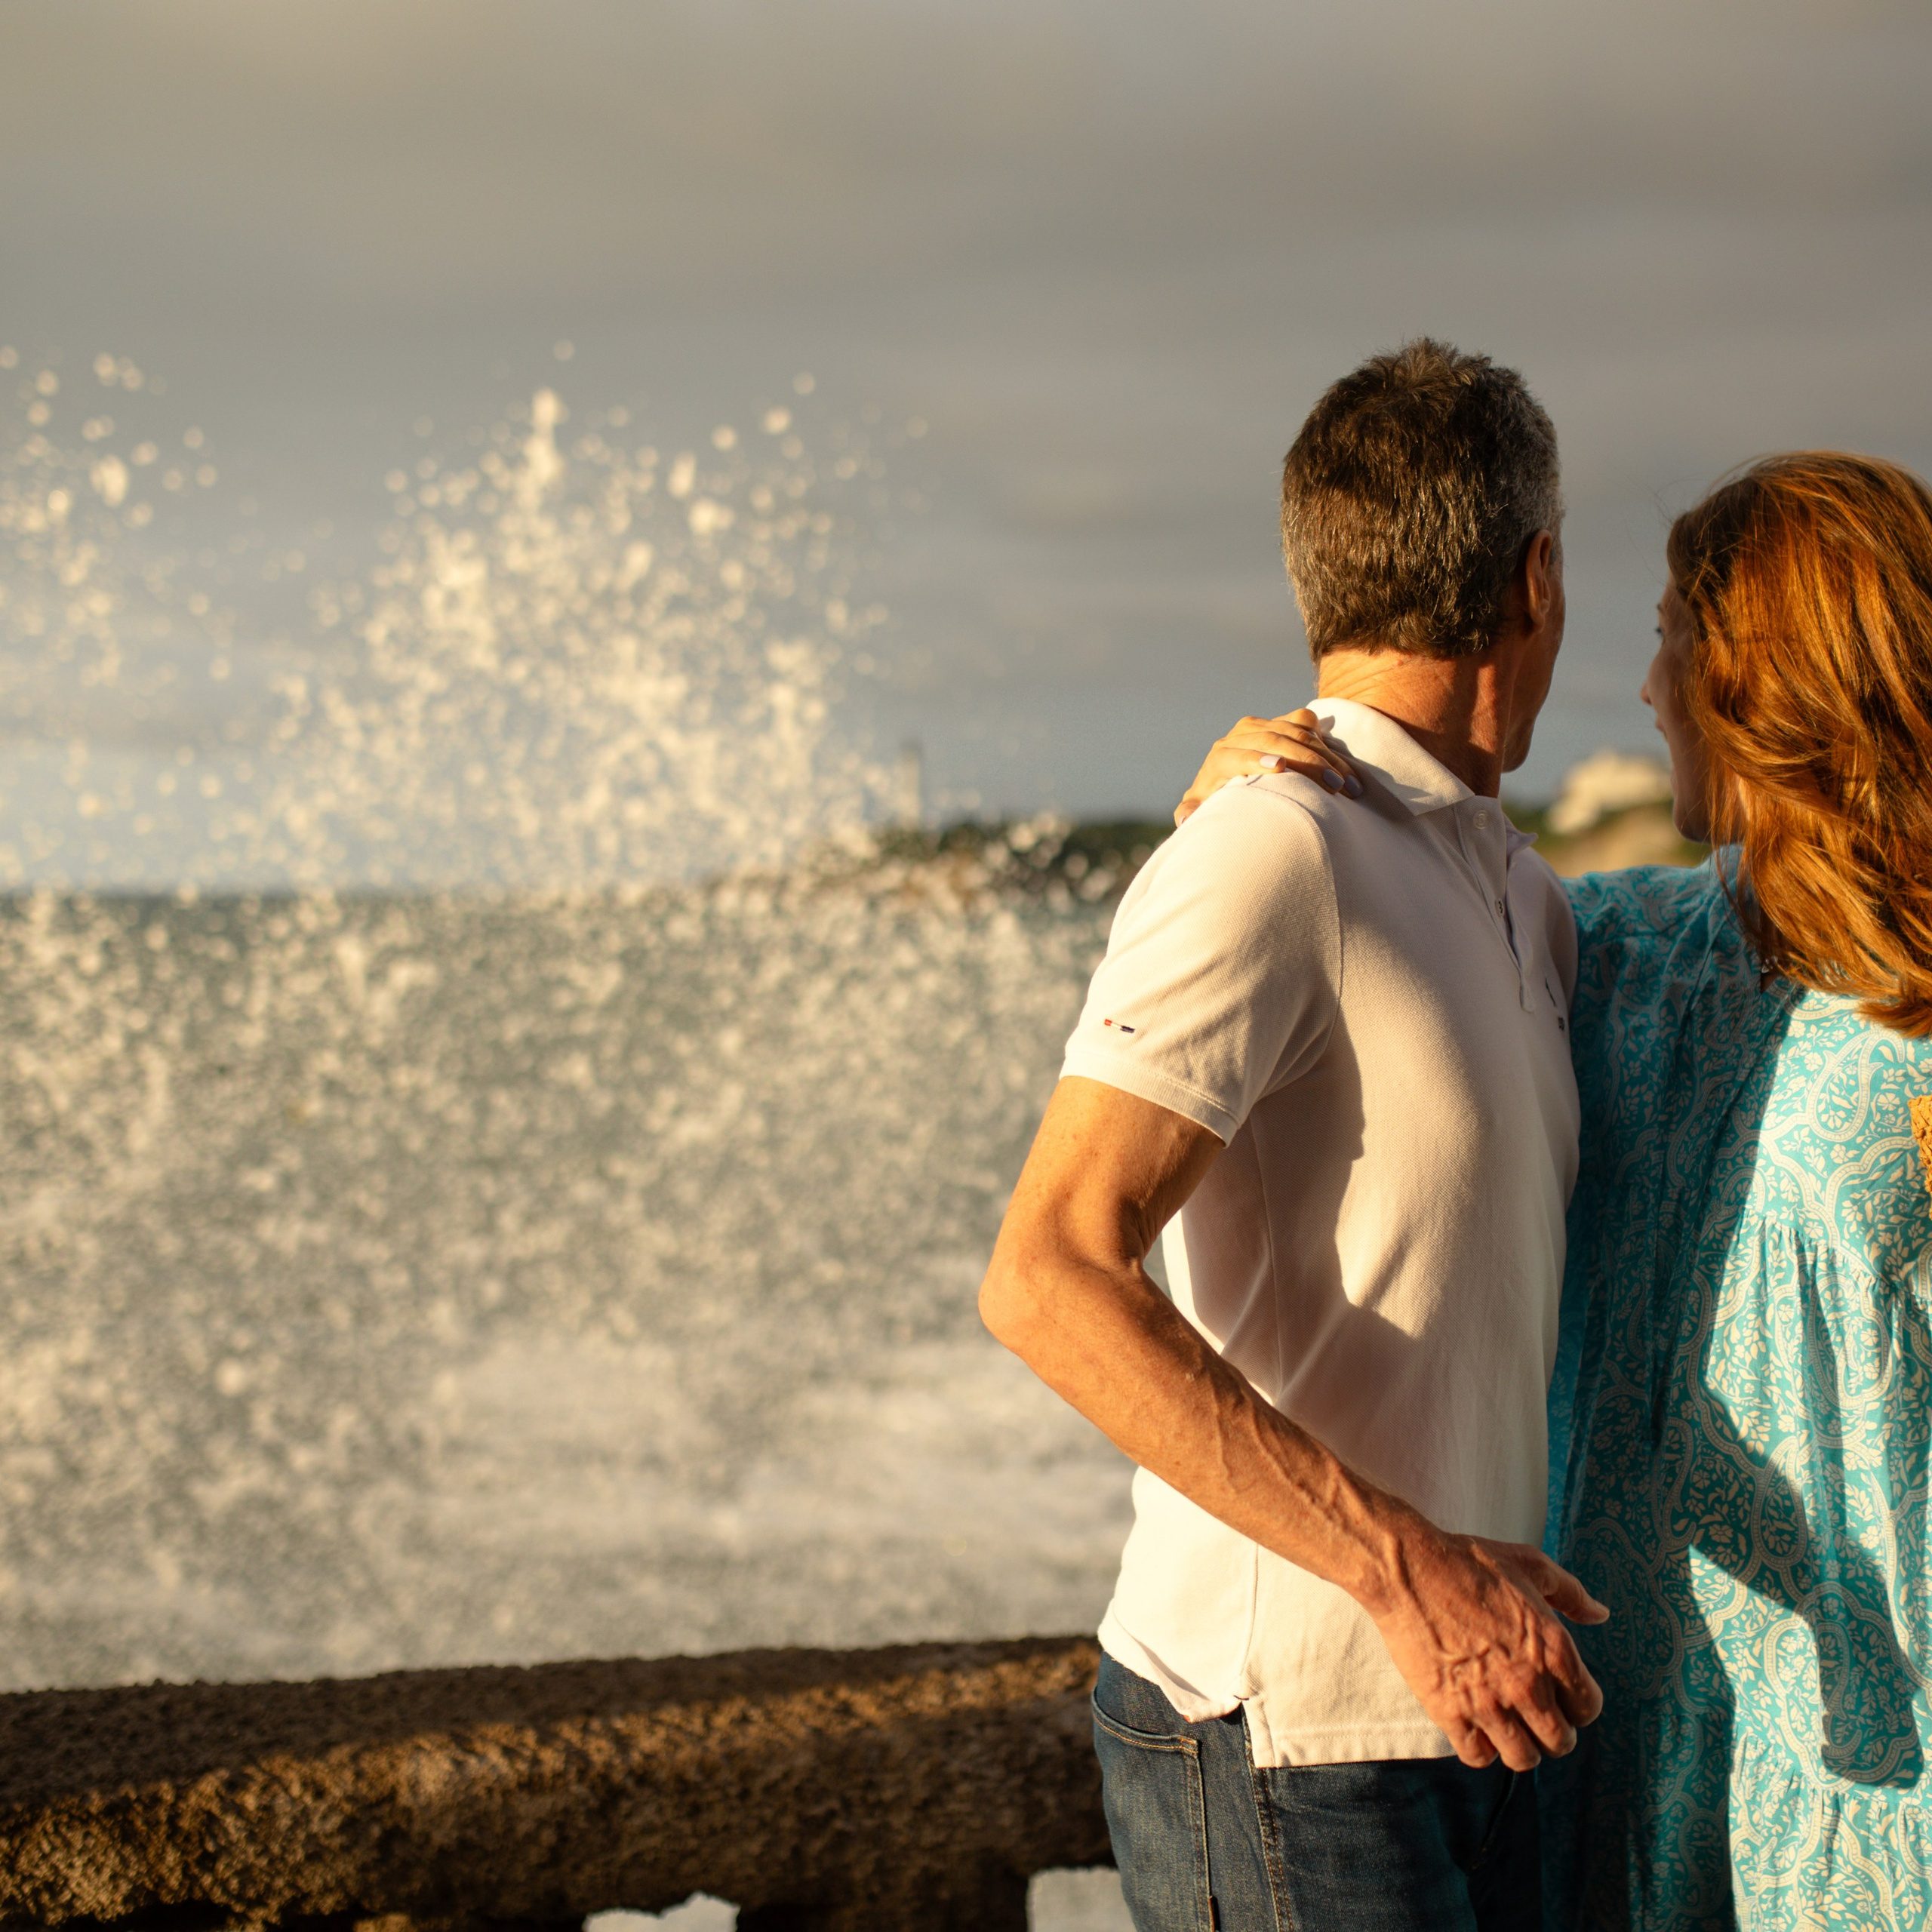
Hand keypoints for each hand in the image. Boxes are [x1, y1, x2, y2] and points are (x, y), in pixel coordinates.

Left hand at [1174, 709, 1361, 827]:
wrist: (1228, 774)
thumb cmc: (1215, 799)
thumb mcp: (1200, 808)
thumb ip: (1190, 813)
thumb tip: (1184, 819)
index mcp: (1220, 757)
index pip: (1237, 755)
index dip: (1256, 760)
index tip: (1281, 768)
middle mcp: (1240, 735)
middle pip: (1275, 741)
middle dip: (1307, 762)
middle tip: (1334, 787)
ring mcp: (1264, 724)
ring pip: (1297, 732)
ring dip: (1326, 757)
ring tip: (1348, 785)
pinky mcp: (1282, 719)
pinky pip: (1306, 721)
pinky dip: (1326, 741)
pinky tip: (1343, 768)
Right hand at [1367, 1524, 1608, 1772]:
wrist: (1409, 1569)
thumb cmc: (1470, 1563)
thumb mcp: (1530, 1565)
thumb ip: (1571, 1593)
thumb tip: (1601, 1614)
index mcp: (1554, 1649)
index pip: (1588, 1708)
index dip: (1577, 1704)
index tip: (1562, 1697)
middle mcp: (1528, 1684)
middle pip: (1559, 1741)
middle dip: (1553, 1732)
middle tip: (1536, 1716)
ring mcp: (1488, 1702)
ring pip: (1522, 1758)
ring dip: (1520, 1746)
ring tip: (1509, 1727)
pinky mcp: (1450, 1712)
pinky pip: (1478, 1756)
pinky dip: (1481, 1748)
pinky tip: (1476, 1726)